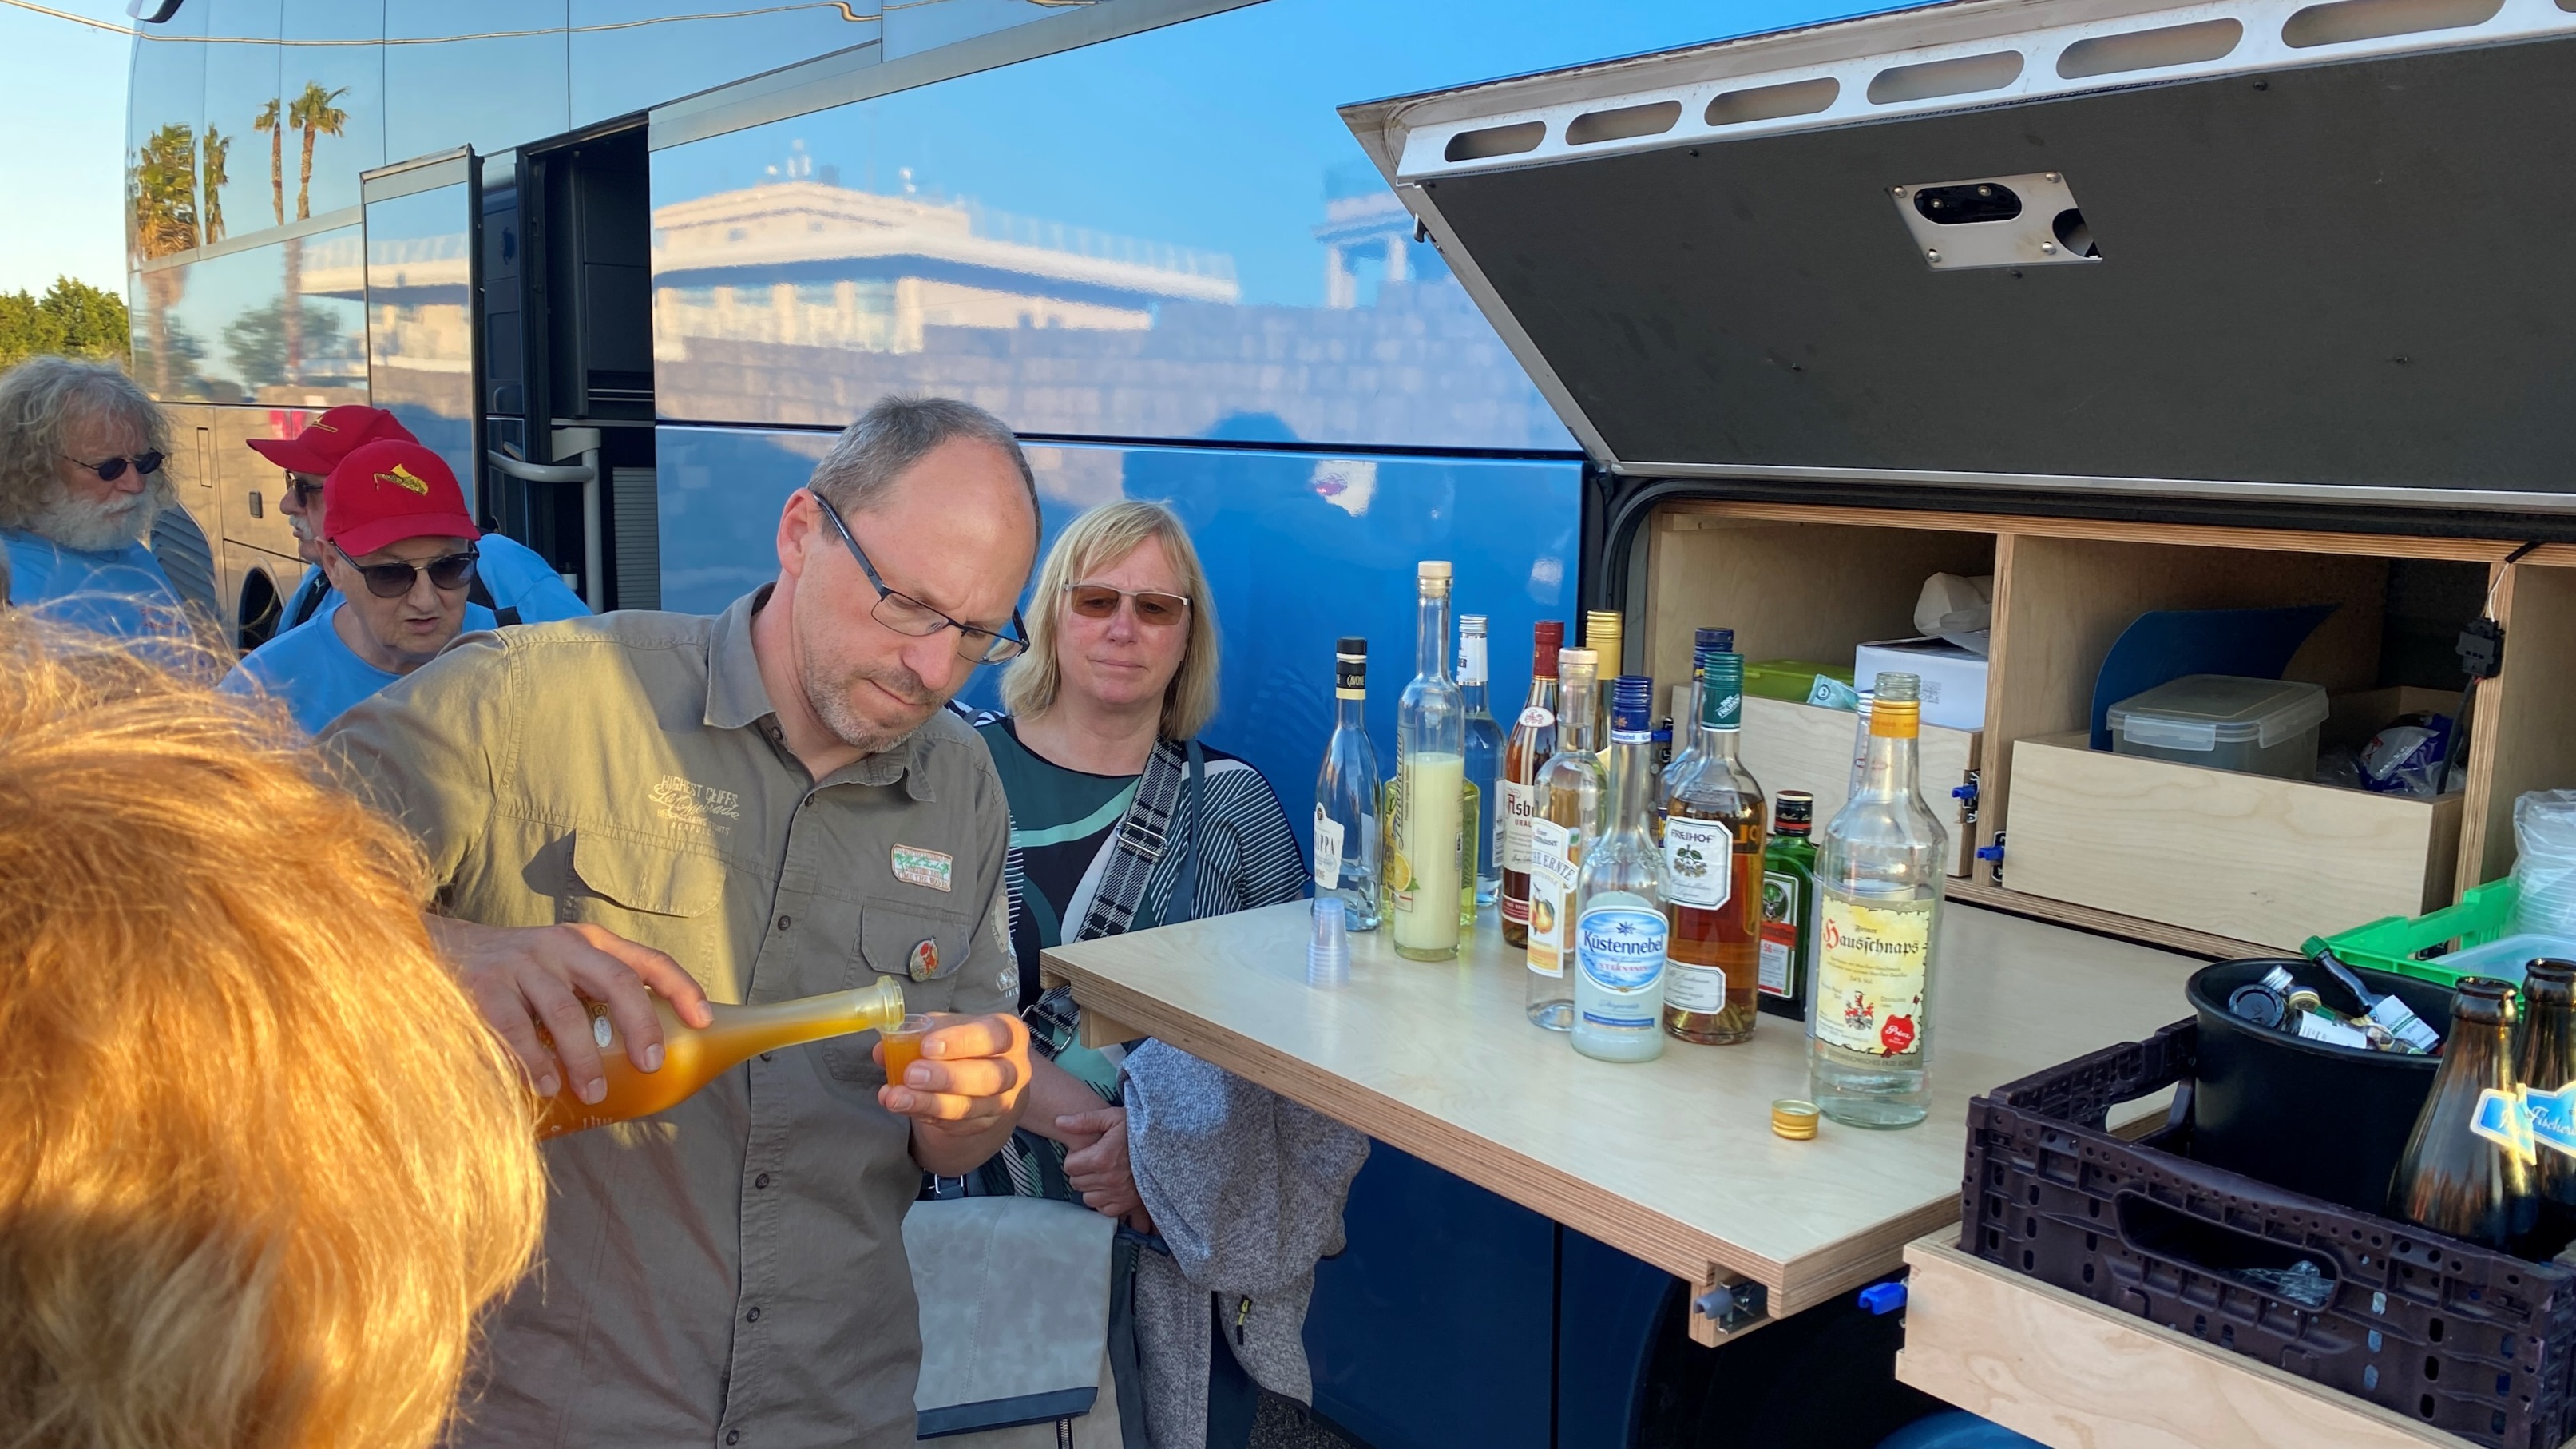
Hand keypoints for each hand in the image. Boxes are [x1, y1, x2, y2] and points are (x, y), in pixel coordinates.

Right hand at [426, 915, 712, 1103]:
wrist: (445, 948)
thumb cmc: (519, 973)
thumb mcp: (563, 970)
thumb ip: (595, 998)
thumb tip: (641, 1061)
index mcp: (590, 944)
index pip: (647, 960)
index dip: (681, 987)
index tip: (705, 1021)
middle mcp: (561, 947)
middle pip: (615, 981)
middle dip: (640, 1024)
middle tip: (651, 1064)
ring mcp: (522, 964)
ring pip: (565, 1011)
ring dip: (584, 1056)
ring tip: (594, 1092)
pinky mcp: (485, 986)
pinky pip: (514, 1026)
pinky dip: (533, 1059)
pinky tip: (545, 1085)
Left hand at [877, 1011, 1030, 1141]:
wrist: (985, 1077)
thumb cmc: (966, 1043)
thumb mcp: (948, 1028)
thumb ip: (919, 1033)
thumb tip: (882, 1049)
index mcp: (1010, 1034)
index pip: (994, 1036)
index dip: (962, 1042)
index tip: (928, 1046)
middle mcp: (1014, 1071)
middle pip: (988, 1078)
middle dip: (947, 1077)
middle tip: (911, 1074)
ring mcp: (1001, 1102)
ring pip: (968, 1107)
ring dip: (928, 1102)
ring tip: (896, 1097)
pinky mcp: (983, 1125)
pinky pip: (953, 1124)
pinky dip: (923, 1113)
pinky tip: (901, 1105)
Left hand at [1059, 1106, 1144, 1221]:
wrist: (1166, 1146)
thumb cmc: (1136, 1130)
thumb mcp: (1112, 1117)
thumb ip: (1084, 1120)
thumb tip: (1058, 1122)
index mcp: (1101, 1157)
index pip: (1069, 1166)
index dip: (1075, 1158)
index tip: (1086, 1152)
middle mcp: (1108, 1179)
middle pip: (1076, 1182)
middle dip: (1081, 1172)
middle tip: (1094, 1162)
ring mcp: (1118, 1194)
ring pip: (1087, 1197)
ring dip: (1091, 1187)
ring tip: (1103, 1174)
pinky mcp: (1127, 1205)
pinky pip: (1103, 1209)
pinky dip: (1104, 1200)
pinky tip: (1111, 1187)